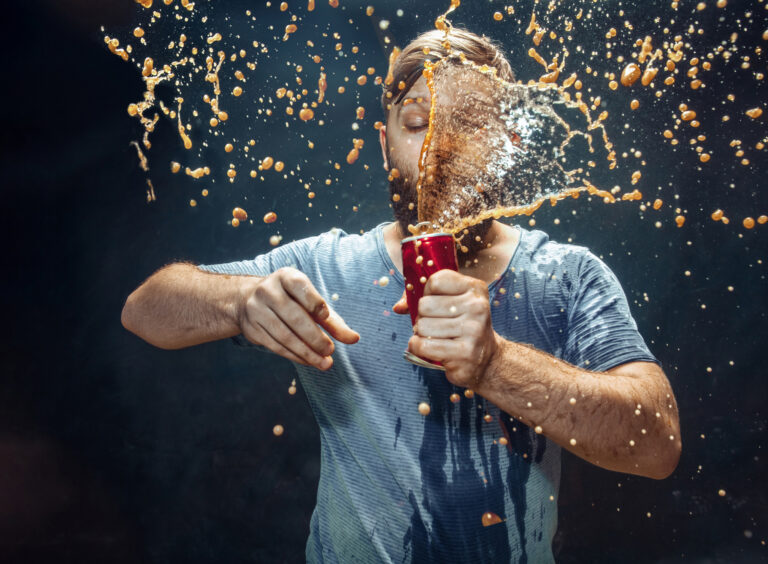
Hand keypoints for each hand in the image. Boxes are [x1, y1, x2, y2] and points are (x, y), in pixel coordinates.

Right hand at [238, 267, 359, 369]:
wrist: (249, 301)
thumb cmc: (291, 302)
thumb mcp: (311, 304)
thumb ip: (333, 322)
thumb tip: (354, 339)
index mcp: (286, 277)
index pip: (300, 287)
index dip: (314, 302)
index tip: (326, 317)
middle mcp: (268, 291)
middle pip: (293, 316)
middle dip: (314, 336)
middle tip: (330, 350)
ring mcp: (257, 310)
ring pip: (284, 335)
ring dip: (306, 352)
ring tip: (325, 363)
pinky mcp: (252, 329)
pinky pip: (276, 345)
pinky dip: (295, 356)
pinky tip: (309, 361)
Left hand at [394, 269, 498, 387]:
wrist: (486, 358)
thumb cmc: (461, 325)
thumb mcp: (450, 303)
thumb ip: (421, 297)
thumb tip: (398, 307)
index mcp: (475, 288)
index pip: (435, 281)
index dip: (427, 293)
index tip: (437, 303)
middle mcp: (477, 307)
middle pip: (424, 304)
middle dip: (423, 316)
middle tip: (436, 325)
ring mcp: (473, 331)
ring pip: (421, 326)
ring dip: (421, 334)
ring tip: (437, 338)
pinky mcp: (465, 354)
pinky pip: (423, 346)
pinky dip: (418, 348)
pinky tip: (431, 349)